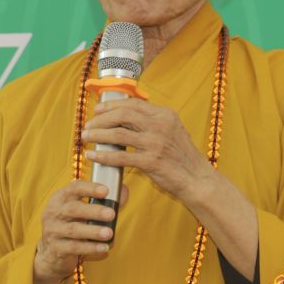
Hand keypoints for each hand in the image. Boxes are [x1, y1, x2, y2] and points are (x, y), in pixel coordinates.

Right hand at [33, 179, 127, 283]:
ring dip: (93, 231)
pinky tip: (104, 248)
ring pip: (74, 230)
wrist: (51, 252)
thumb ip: (103, 201)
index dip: (90, 188)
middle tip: (111, 214)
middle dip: (94, 211)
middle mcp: (53, 213)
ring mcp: (53, 231)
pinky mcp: (56, 248)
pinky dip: (91, 248)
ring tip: (109, 233)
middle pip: (73, 209)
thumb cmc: (71, 224)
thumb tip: (124, 192)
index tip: (106, 190)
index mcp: (60, 198)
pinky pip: (74, 247)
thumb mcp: (81, 210)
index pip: (73, 188)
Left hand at [82, 100, 214, 206]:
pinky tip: (93, 156)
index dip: (112, 105)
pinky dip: (103, 156)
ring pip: (118, 134)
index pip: (133, 103)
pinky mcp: (151, 162)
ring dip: (98, 135)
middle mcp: (160, 126)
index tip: (98, 110)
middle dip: (101, 119)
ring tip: (86, 138)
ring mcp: (155, 144)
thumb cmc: (182, 157)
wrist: (197, 179)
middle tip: (88, 126)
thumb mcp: (172, 131)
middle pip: (122, 115)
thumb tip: (124, 118)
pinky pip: (120, 157)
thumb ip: (152, 122)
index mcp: (165, 115)